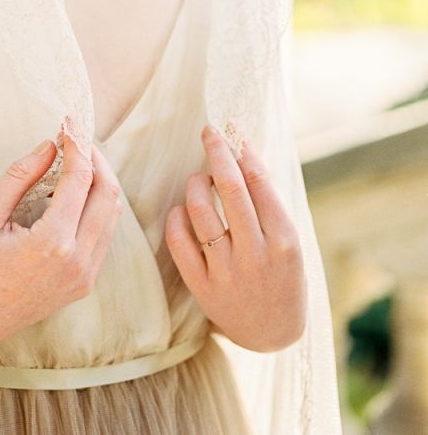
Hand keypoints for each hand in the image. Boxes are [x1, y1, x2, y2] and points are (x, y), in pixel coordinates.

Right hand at [0, 130, 122, 354]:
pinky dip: (95, 207)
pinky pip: (102, 236)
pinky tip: (71, 194)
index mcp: (52, 243)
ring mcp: (84, 277)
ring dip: (99, 182)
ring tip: (74, 160)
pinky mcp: (83, 285)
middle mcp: (77, 262)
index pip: (81, 179)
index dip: (78, 144)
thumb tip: (49, 146)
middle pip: (109, 194)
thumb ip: (19, 176)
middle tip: (75, 138)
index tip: (68, 122)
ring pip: (112, 216)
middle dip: (96, 159)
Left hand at [164, 125, 306, 351]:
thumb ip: (268, 203)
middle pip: (230, 190)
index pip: (259, 183)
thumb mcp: (288, 241)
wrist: (272, 333)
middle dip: (217, 153)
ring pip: (200, 211)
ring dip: (196, 184)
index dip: (242, 152)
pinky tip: (184, 209)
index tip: (232, 131)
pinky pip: (179, 240)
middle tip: (209, 132)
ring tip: (200, 179)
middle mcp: (256, 255)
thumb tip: (242, 151)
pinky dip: (177, 216)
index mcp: (284, 241)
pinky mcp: (202, 286)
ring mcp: (227, 272)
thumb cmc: (281, 274)